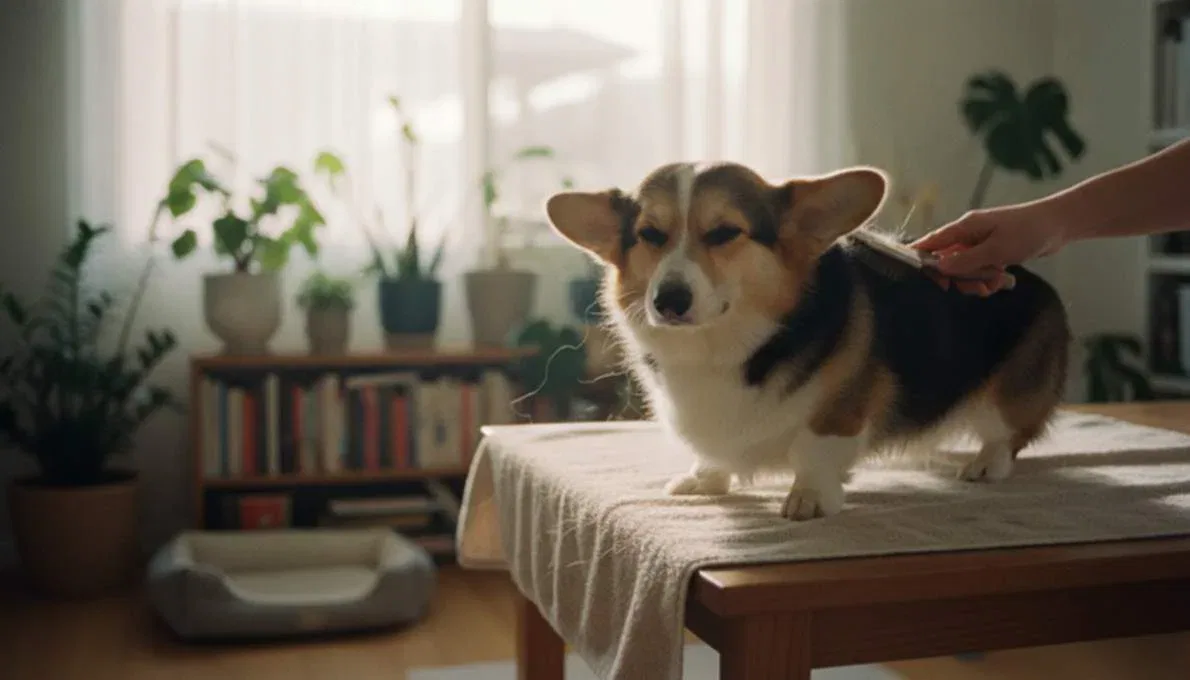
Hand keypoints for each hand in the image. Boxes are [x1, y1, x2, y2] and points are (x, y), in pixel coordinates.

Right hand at [911, 204, 1068, 295]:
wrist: (1060, 224)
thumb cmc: (1027, 232)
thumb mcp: (996, 250)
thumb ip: (966, 261)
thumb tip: (938, 268)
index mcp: (964, 227)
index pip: (931, 243)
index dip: (923, 261)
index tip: (930, 282)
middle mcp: (968, 235)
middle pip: (948, 262)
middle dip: (961, 279)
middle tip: (979, 287)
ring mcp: (980, 243)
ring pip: (965, 269)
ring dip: (977, 281)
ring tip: (996, 284)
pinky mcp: (993, 251)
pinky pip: (980, 269)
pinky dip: (988, 278)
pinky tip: (1003, 281)